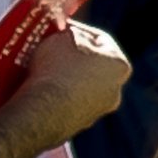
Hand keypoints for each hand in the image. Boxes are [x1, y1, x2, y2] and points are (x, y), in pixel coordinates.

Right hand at [0, 13, 130, 149]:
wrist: (39, 112)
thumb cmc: (54, 69)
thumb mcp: (63, 35)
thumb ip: (71, 32)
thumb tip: (68, 33)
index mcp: (119, 66)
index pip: (100, 40)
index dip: (79, 30)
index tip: (62, 29)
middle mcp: (114, 92)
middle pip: (93, 66)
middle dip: (74, 56)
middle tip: (53, 48)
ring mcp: (95, 113)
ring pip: (80, 88)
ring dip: (65, 78)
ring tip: (42, 69)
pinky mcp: (75, 128)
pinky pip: (65, 105)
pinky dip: (56, 97)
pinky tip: (38, 89)